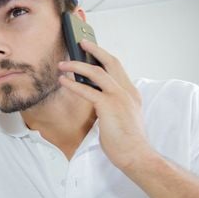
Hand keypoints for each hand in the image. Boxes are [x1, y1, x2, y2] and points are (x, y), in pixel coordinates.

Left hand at [58, 40, 155, 171]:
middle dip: (95, 50)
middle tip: (81, 42)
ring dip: (77, 66)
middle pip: (111, 62)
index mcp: (132, 93)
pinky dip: (72, 84)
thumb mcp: (122, 117)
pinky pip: (86, 90)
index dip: (104, 57)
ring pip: (96, 72)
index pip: (118, 68)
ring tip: (63, 64)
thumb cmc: (127, 141)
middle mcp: (127, 91)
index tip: (94, 51)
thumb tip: (96, 97)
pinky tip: (62, 81)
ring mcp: (119, 97)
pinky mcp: (108, 105)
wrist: (135, 155)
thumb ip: (112, 104)